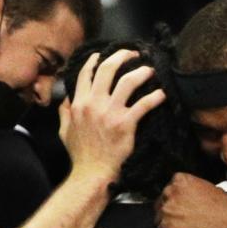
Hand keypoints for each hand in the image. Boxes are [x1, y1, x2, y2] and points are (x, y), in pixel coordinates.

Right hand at [59, 49, 165, 182]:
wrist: (92, 173)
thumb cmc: (80, 155)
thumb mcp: (64, 131)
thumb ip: (65, 112)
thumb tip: (66, 99)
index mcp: (79, 104)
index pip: (86, 74)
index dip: (95, 60)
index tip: (103, 54)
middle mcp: (94, 103)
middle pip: (108, 69)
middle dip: (121, 56)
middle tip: (132, 54)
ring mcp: (110, 112)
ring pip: (127, 81)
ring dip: (140, 72)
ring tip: (149, 70)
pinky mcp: (126, 123)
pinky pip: (143, 104)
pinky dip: (155, 97)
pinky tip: (162, 94)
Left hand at [155, 173, 226, 227]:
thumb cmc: (225, 211)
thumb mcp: (209, 188)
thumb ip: (191, 189)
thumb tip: (184, 193)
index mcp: (180, 180)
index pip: (169, 189)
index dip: (175, 199)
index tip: (181, 206)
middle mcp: (170, 193)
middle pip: (161, 203)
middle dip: (170, 211)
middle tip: (182, 220)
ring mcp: (167, 211)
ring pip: (159, 219)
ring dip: (169, 224)